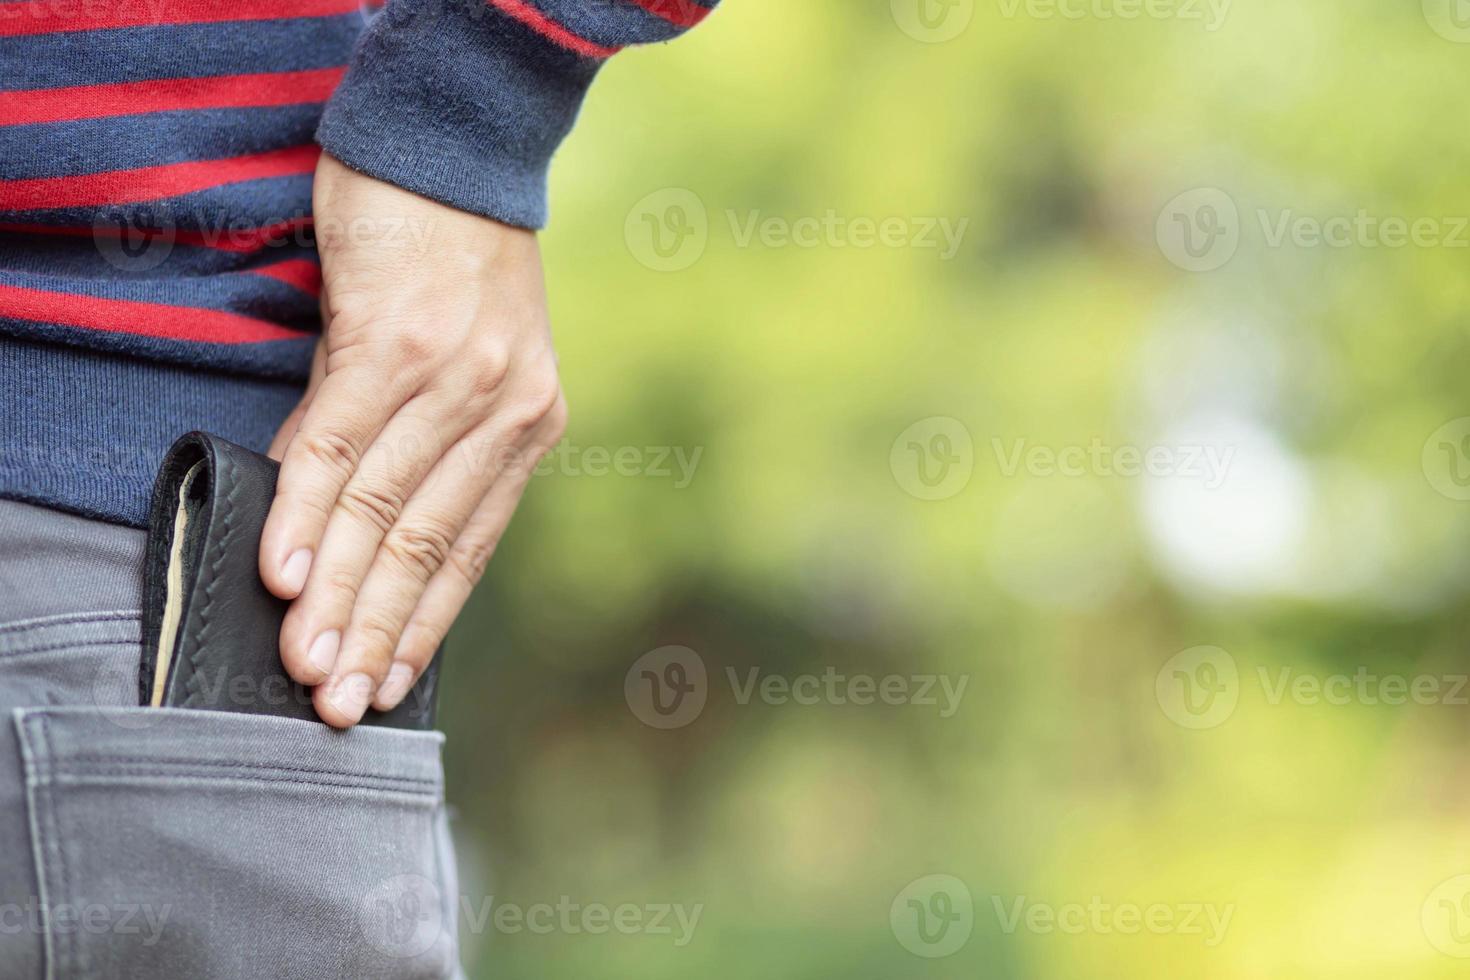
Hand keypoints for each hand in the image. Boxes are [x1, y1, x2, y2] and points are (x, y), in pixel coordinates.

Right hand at [259, 153, 565, 727]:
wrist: (448, 150)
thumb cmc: (448, 265)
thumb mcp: (454, 366)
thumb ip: (416, 447)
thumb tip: (341, 536)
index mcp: (530, 426)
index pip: (473, 549)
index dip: (426, 625)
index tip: (388, 687)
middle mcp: (505, 408)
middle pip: (429, 542)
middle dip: (379, 630)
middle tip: (337, 702)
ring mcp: (455, 374)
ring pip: (388, 504)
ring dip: (340, 590)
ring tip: (304, 659)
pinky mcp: (395, 335)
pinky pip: (343, 439)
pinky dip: (310, 508)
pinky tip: (284, 568)